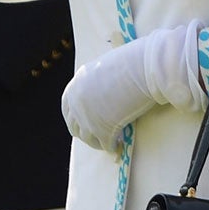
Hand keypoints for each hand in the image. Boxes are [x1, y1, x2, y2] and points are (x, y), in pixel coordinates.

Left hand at [60, 22, 203, 151]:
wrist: (141, 69)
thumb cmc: (130, 62)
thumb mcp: (104, 68)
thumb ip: (98, 82)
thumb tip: (104, 91)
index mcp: (76, 85)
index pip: (67, 108)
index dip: (74, 117)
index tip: (82, 123)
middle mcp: (76, 103)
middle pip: (73, 126)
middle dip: (84, 132)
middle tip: (95, 136)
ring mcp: (87, 118)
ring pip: (87, 138)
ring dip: (96, 142)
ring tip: (108, 143)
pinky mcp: (101, 130)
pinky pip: (104, 144)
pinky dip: (111, 147)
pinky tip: (118, 146)